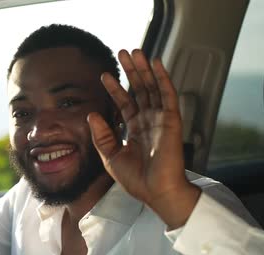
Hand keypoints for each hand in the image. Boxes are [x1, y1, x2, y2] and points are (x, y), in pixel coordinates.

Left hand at [88, 49, 199, 228]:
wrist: (156, 192)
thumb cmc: (136, 180)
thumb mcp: (111, 156)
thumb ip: (101, 135)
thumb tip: (91, 114)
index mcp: (135, 130)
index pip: (125, 103)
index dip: (115, 88)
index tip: (104, 75)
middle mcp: (148, 122)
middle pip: (139, 90)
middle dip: (131, 71)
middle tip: (122, 53)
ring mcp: (161, 120)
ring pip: (152, 88)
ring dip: (144, 69)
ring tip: (134, 52)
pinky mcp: (171, 120)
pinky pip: (168, 95)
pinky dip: (162, 78)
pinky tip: (156, 63)